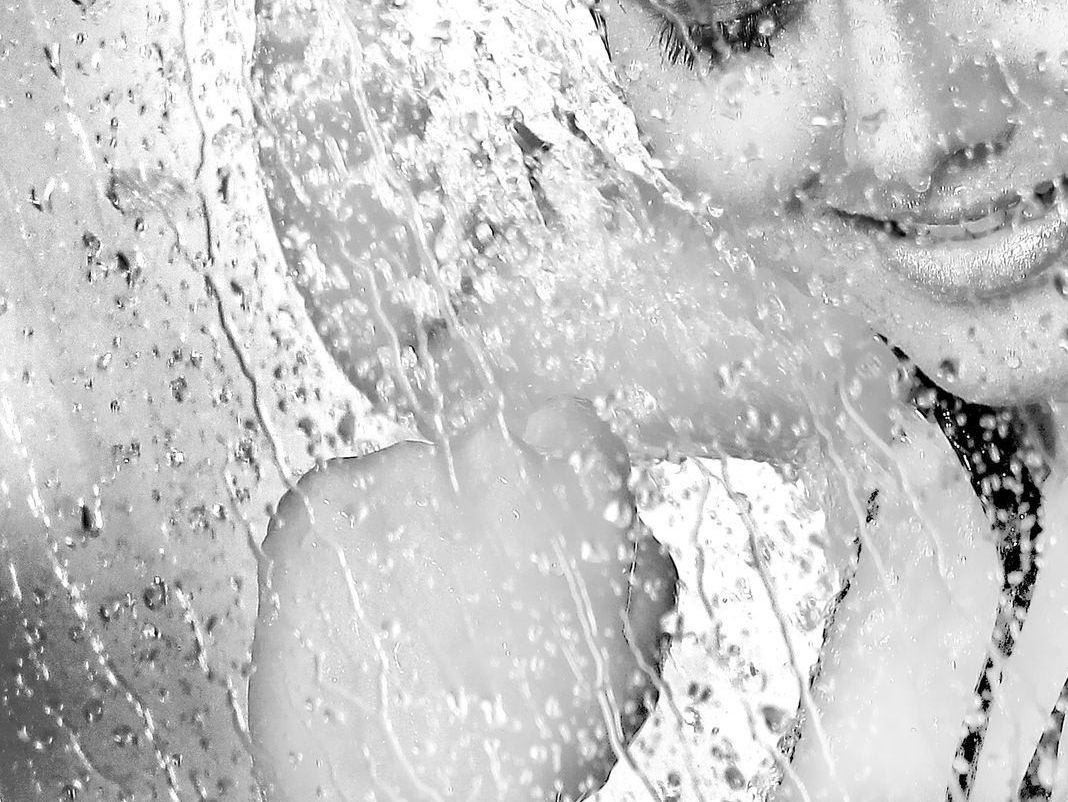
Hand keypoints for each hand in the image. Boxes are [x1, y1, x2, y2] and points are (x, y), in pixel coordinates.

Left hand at [250, 400, 672, 801]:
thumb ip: (637, 564)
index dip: (557, 466)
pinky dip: (342, 544)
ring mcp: (398, 474)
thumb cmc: (522, 755)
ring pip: (408, 474)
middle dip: (482, 498)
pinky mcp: (319, 503)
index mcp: (582, 486)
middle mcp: (492, 459)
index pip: (572, 423)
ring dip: (410, 524)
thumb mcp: (628, 655)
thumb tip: (622, 527)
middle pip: (486, 445)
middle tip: (470, 584)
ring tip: (410, 618)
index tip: (542, 501)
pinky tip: (361, 612)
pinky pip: (338, 498)